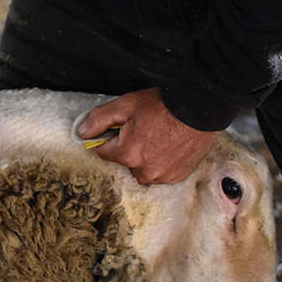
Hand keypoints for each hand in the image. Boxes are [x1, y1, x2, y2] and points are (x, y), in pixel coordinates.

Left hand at [77, 88, 216, 183]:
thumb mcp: (126, 105)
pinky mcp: (178, 176)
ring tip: (159, 137)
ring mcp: (162, 175)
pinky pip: (162, 172)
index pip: (104, 152)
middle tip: (144, 129)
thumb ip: (99, 119)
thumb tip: (82, 132)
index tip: (121, 129)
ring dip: (146, 157)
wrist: (200, 109)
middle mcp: (143, 170)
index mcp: (127, 154)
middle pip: (124, 161)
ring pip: (143, 169)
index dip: (110, 138)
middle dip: (129, 147)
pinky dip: (163, 161)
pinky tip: (170, 146)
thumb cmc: (164, 106)